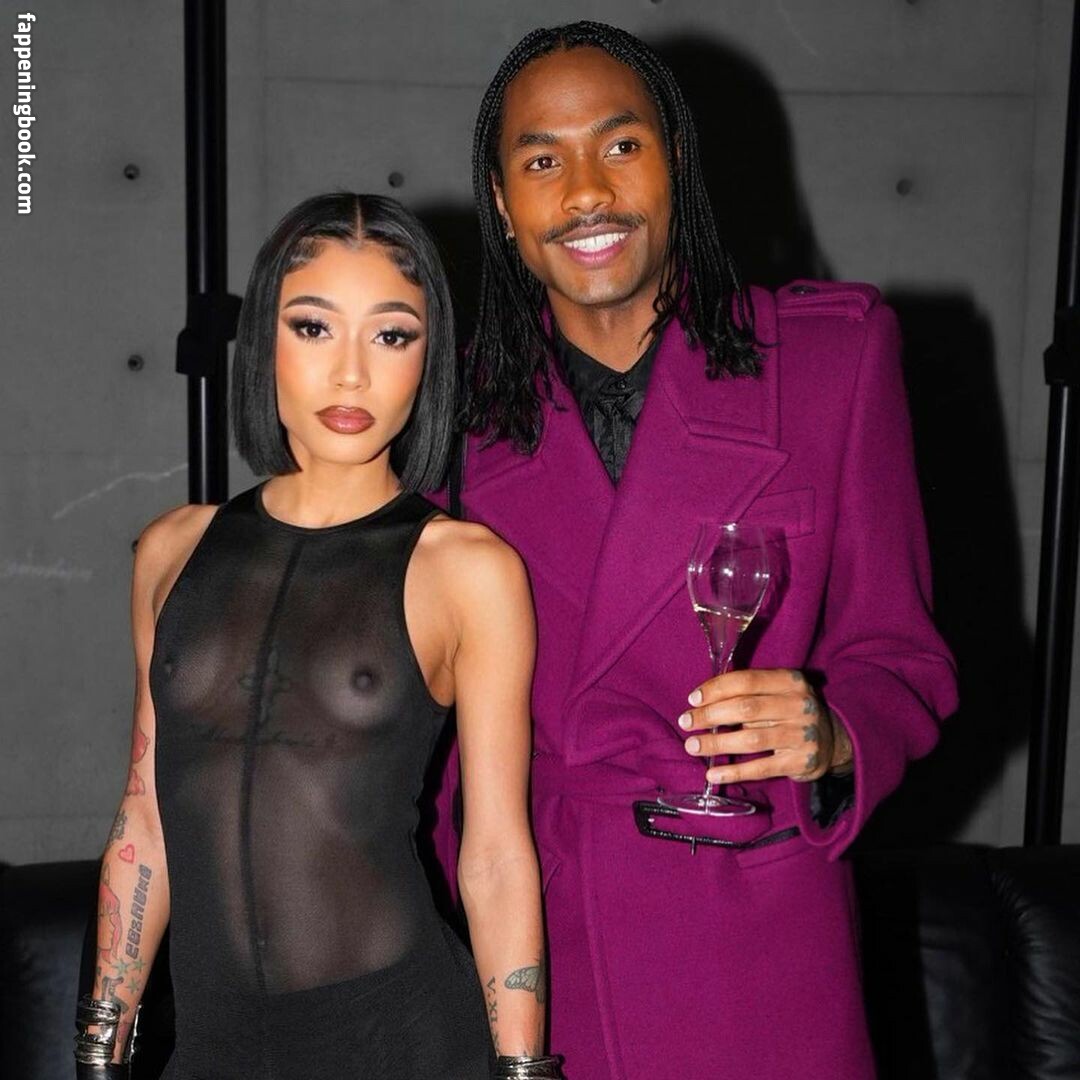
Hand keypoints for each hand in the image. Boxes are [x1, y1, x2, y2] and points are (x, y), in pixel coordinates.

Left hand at [677, 668, 852, 784]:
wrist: (833, 741)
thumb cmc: (790, 712)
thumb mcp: (778, 692)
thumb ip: (748, 692)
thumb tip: (701, 701)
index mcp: (791, 681)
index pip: (746, 681)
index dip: (716, 689)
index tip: (692, 699)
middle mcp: (799, 706)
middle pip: (745, 709)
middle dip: (709, 716)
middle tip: (686, 723)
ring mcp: (802, 735)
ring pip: (750, 739)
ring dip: (716, 744)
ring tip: (693, 746)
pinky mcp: (801, 762)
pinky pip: (761, 768)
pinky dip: (733, 771)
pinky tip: (712, 773)